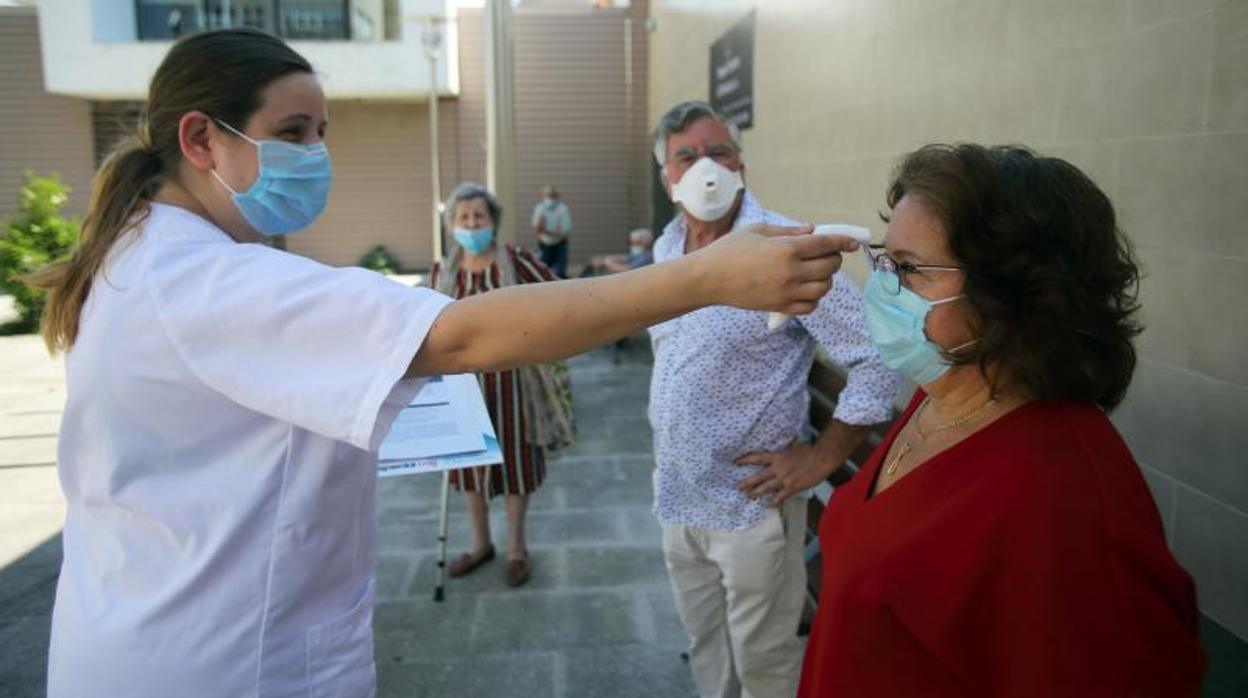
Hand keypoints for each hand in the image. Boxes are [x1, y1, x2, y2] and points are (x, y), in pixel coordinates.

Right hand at [695, 223, 854, 313]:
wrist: (708, 279)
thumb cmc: (729, 250)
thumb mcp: (758, 231)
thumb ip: (788, 231)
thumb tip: (813, 231)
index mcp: (786, 248)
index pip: (827, 245)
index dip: (844, 242)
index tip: (853, 242)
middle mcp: (790, 271)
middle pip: (830, 267)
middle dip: (833, 259)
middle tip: (826, 255)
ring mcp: (786, 292)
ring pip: (824, 288)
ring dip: (825, 279)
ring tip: (815, 272)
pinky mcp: (780, 307)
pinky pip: (810, 306)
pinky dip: (814, 298)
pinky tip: (806, 289)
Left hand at [735, 441, 836, 506]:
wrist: (822, 458)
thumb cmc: (810, 450)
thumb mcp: (795, 445)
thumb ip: (788, 446)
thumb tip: (789, 439)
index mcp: (777, 456)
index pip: (757, 458)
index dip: (745, 459)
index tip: (735, 462)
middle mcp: (777, 468)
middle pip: (758, 476)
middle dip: (747, 482)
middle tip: (737, 487)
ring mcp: (784, 479)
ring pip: (766, 488)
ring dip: (756, 493)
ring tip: (749, 497)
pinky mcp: (792, 487)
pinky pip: (780, 497)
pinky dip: (774, 502)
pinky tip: (769, 506)